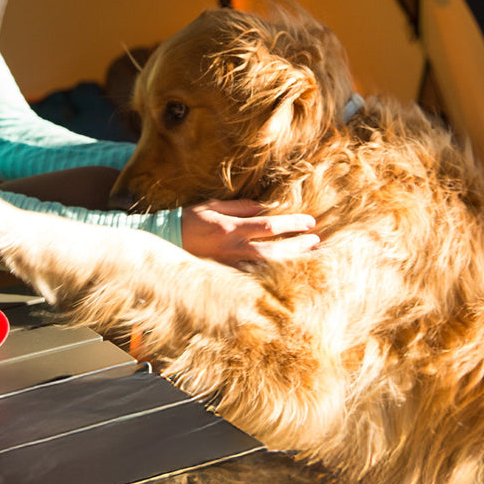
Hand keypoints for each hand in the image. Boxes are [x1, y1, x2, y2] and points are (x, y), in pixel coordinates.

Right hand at [180, 199, 318, 266]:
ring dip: (290, 262)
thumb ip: (241, 207)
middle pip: (275, 251)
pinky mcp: (226, 276)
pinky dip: (272, 276)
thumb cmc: (190, 220)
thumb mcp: (214, 206)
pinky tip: (286, 273)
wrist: (166, 242)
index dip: (293, 224)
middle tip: (316, 241)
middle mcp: (234, 248)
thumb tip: (266, 207)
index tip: (310, 222)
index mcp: (232, 228)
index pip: (270, 225)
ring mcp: (230, 265)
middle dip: (298, 246)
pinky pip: (254, 278)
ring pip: (267, 268)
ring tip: (308, 257)